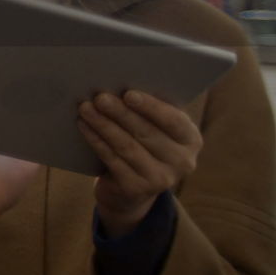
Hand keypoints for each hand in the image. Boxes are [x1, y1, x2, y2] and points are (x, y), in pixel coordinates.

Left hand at [77, 90, 201, 237]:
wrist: (130, 191)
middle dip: (120, 112)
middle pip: (146, 132)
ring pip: (127, 146)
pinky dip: (96, 141)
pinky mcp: (137, 189)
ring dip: (103, 124)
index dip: (151, 107)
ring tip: (85, 108)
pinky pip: (113, 160)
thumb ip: (150, 110)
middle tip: (99, 96)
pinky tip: (84, 126)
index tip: (129, 93)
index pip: (174, 121)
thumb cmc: (143, 146)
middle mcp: (182, 162)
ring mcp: (161, 179)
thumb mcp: (155, 129)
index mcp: (191, 139)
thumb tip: (122, 83)